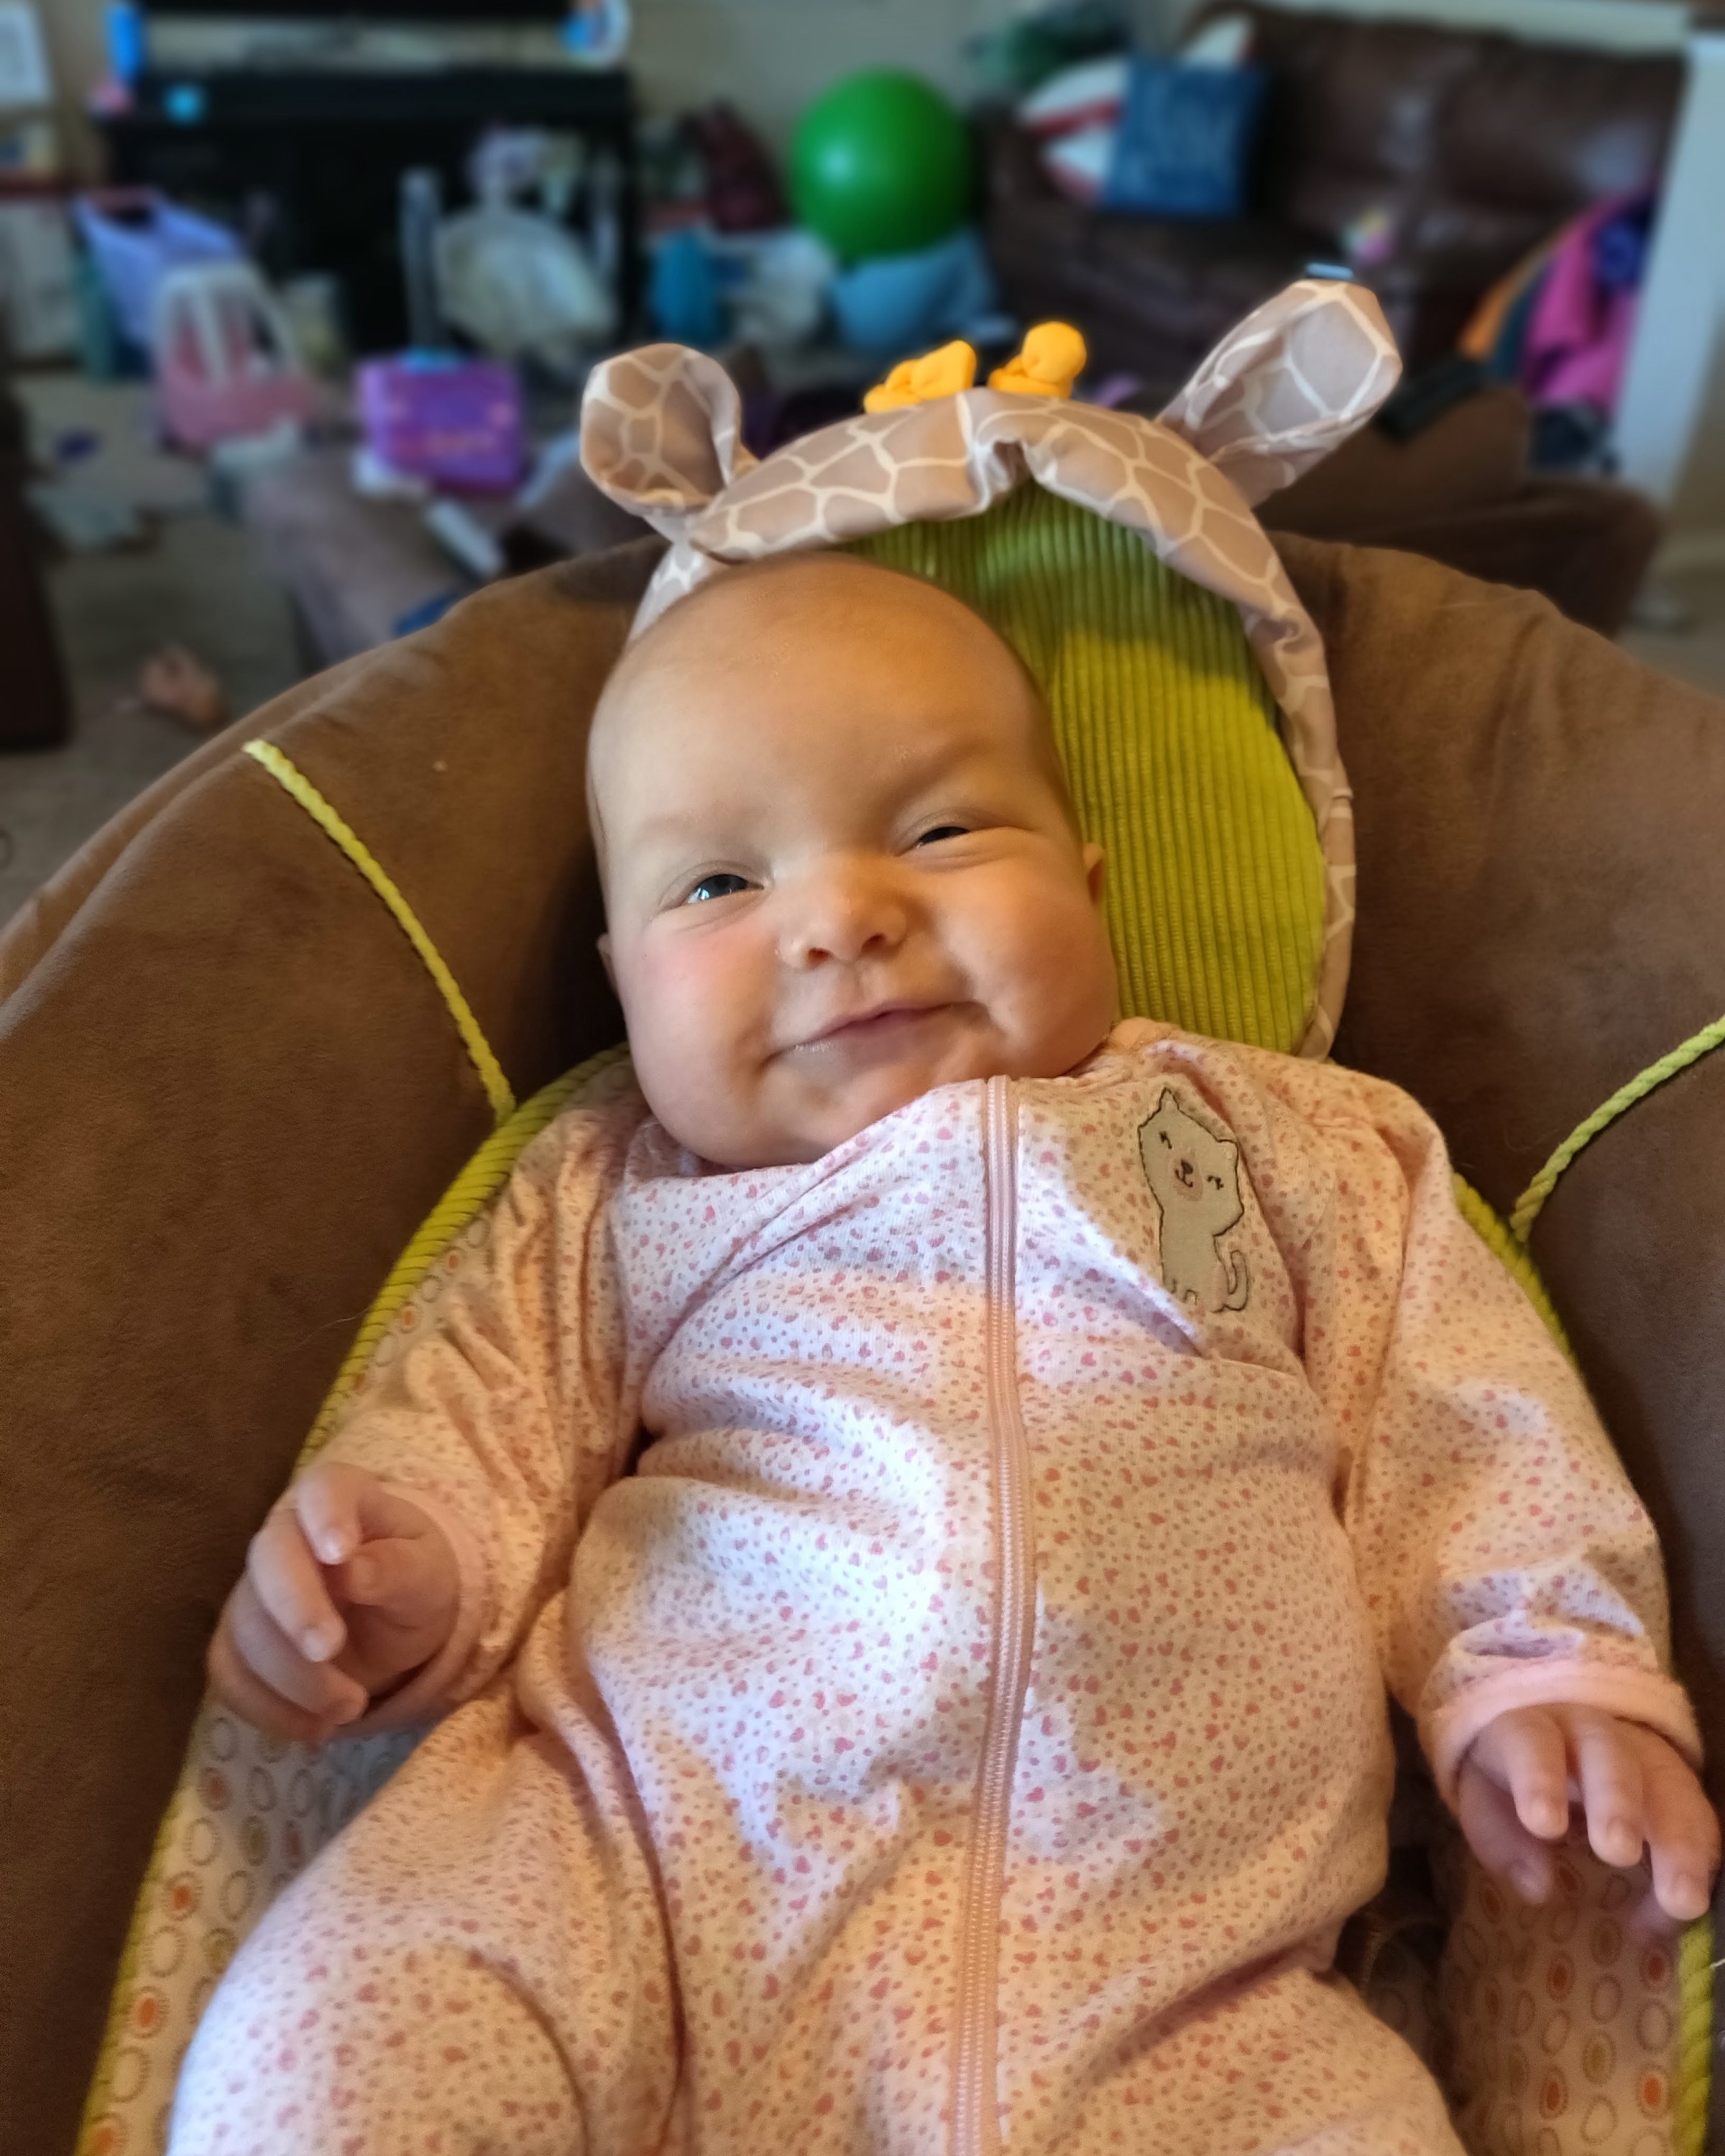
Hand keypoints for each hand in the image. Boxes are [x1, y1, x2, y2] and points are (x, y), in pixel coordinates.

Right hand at [208, 1460, 459, 1745]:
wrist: (394, 1620)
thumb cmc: (415, 1580)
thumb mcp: (427, 1573)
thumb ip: (396, 1568)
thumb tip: (351, 1570)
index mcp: (341, 1497)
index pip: (323, 1489)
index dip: (325, 1517)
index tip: (340, 1553)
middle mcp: (286, 1533)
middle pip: (269, 1560)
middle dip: (296, 1610)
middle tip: (331, 1651)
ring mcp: (255, 1589)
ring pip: (246, 1627)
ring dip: (293, 1677)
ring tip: (350, 1709)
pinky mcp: (239, 1642)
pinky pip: (230, 1675)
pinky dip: (268, 1710)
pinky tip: (315, 1730)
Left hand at [1459, 1703, 1719, 1928]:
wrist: (1557, 1743)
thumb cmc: (1512, 1780)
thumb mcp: (1486, 1800)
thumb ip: (1500, 1837)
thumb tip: (1537, 1884)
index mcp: (1530, 1728)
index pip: (1531, 1740)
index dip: (1538, 1778)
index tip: (1544, 1824)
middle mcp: (1590, 1733)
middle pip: (1608, 1754)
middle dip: (1616, 1800)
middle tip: (1617, 1851)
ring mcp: (1642, 1753)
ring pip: (1667, 1783)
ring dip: (1677, 1840)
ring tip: (1680, 1899)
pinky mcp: (1679, 1784)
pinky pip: (1698, 1814)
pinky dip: (1699, 1860)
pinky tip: (1690, 1904)